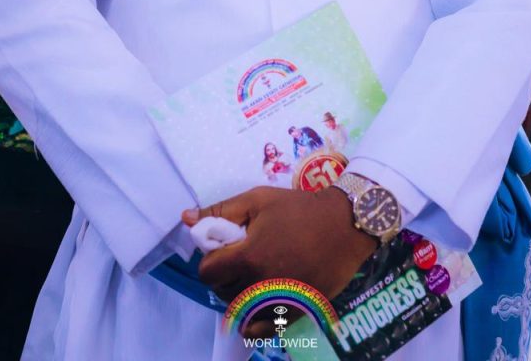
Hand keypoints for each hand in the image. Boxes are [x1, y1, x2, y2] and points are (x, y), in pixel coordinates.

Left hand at [182, 185, 376, 336]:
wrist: (344, 225)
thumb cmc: (299, 209)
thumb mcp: (258, 199)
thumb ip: (221, 210)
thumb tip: (186, 218)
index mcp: (249, 256)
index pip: (208, 272)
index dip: (211, 260)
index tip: (224, 249)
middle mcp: (260, 285)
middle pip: (222, 292)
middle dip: (224, 276)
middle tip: (238, 260)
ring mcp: (277, 304)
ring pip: (238, 314)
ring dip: (237, 297)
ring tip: (250, 278)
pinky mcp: (293, 315)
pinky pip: (260, 331)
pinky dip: (252, 323)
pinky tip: (257, 305)